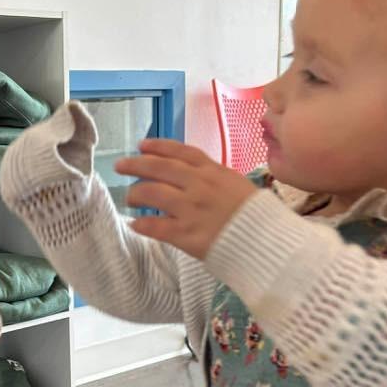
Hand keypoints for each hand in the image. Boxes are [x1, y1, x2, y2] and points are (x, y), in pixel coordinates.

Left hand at [116, 140, 257, 258]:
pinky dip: (142, 224)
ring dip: (135, 194)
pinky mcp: (186, 234)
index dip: (158, 146)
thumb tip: (189, 172)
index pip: (179, 152)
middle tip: (120, 166)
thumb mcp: (235, 184)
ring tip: (129, 198)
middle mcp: (198, 186)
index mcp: (212, 171)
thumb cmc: (254, 214)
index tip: (141, 145)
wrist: (265, 241)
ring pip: (152, 194)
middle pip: (159, 168)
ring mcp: (191, 209)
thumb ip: (212, 176)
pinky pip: (156, 227)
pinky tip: (135, 224)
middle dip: (135, 165)